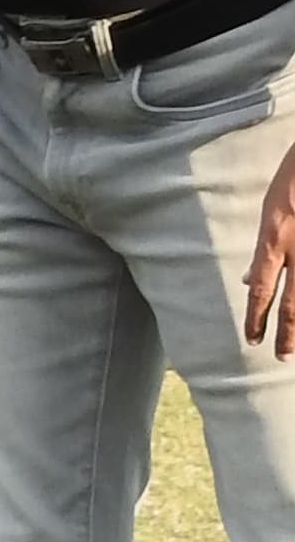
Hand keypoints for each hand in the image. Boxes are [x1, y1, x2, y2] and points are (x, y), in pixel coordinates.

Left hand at [246, 138, 294, 359]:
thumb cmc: (294, 182)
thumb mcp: (270, 212)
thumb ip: (264, 250)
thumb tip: (251, 279)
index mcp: (275, 238)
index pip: (262, 288)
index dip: (256, 317)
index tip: (252, 339)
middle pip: (294, 301)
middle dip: (287, 333)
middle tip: (282, 358)